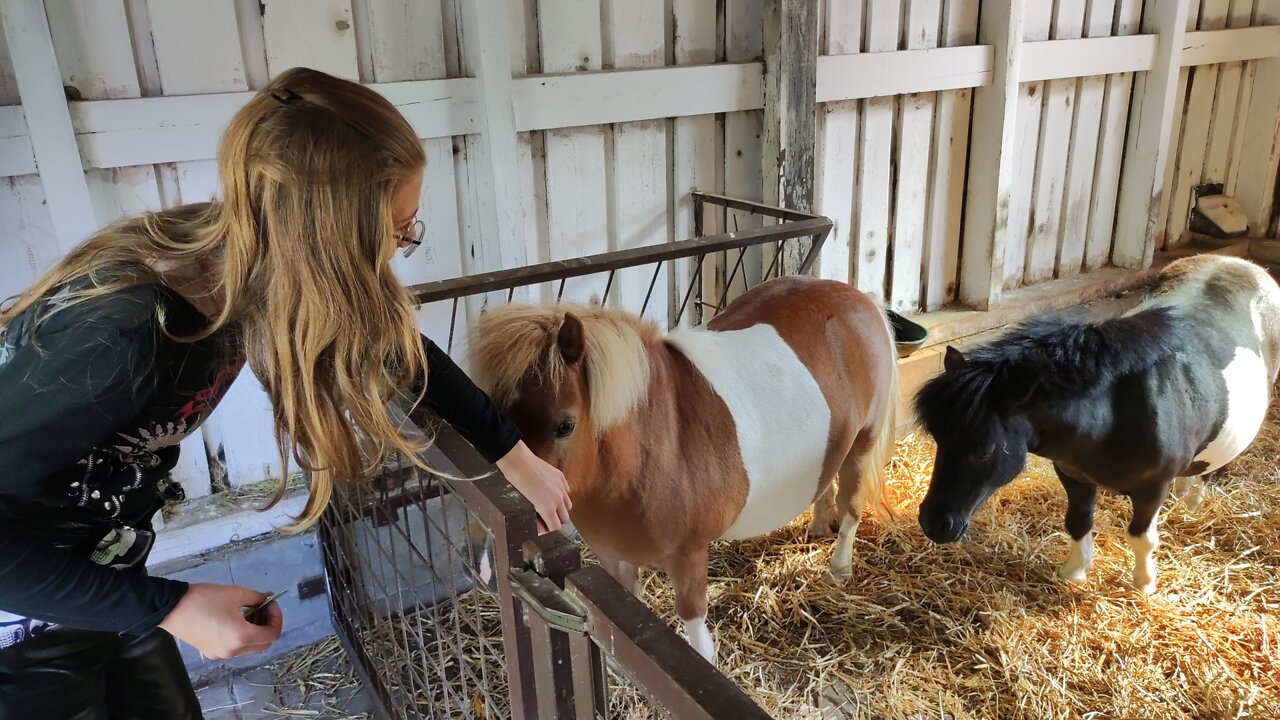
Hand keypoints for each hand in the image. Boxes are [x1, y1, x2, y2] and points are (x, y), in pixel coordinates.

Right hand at [158, 583, 282, 659]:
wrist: (170, 608)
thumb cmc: (204, 599)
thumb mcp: (235, 593)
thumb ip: (257, 598)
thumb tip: (267, 599)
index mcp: (241, 637)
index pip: (272, 634)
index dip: (276, 618)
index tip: (270, 603)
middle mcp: (233, 651)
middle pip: (263, 644)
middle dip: (267, 625)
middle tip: (262, 607)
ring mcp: (221, 655)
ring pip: (249, 647)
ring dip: (255, 631)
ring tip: (248, 611)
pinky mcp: (211, 653)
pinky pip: (235, 647)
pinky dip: (241, 635)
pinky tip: (235, 619)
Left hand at [496, 441, 572, 533]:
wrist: (517, 460)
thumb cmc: (516, 481)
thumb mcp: (524, 504)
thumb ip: (534, 517)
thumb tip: (539, 525)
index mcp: (548, 508)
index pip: (556, 527)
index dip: (548, 529)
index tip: (541, 527)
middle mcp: (558, 498)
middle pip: (565, 518)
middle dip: (555, 521)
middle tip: (544, 519)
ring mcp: (561, 486)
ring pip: (568, 505)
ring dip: (560, 509)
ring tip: (549, 506)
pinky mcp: (560, 476)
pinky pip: (566, 491)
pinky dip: (561, 495)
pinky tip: (550, 493)